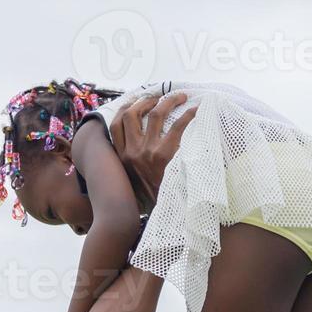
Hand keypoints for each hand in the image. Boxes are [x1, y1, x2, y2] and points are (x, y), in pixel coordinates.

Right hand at [110, 90, 197, 204]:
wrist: (167, 215)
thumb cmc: (155, 198)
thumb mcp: (135, 180)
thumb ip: (133, 163)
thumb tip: (141, 145)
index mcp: (122, 158)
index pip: (115, 125)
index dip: (124, 108)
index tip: (135, 101)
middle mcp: (132, 153)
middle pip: (131, 114)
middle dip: (145, 100)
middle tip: (158, 97)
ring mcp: (148, 152)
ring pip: (155, 114)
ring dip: (168, 101)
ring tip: (180, 97)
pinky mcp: (166, 154)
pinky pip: (178, 126)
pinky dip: (188, 115)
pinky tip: (196, 111)